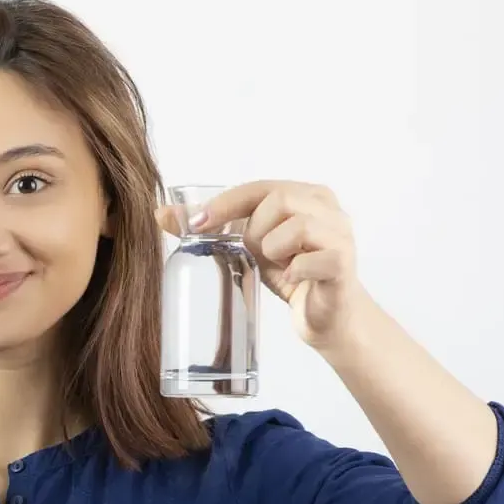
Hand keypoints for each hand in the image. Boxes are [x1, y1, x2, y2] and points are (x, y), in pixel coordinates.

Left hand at [158, 180, 368, 349]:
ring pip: (296, 226)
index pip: (260, 186)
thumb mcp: (247, 248)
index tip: (197, 224)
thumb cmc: (290, 274)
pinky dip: (293, 271)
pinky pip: (311, 260)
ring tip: (279, 264)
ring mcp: (340, 234)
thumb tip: (161, 215)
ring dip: (273, 249)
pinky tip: (292, 280)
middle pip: (278, 199)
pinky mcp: (343, 263)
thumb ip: (214, 229)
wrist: (325, 317)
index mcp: (306, 195)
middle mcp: (328, 208)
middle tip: (254, 252)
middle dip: (254, 229)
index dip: (226, 203)